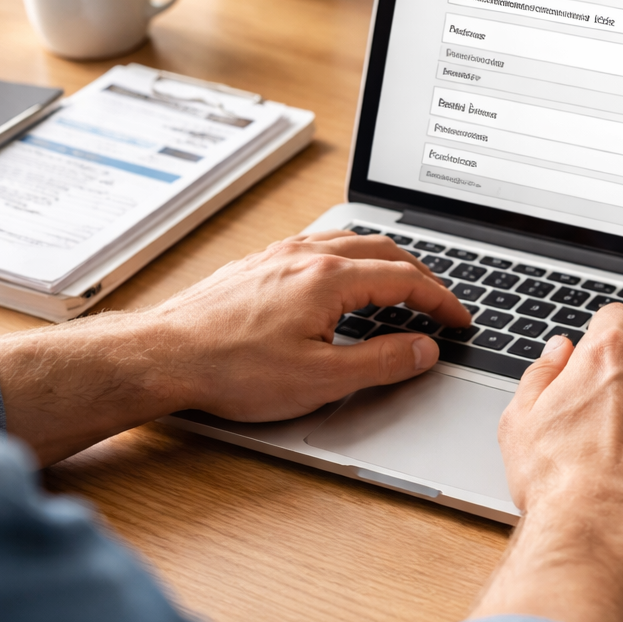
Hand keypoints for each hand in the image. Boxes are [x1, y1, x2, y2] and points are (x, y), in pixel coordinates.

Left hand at [152, 231, 469, 420]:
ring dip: (387, 261)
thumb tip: (424, 349)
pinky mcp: (259, 264)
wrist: (162, 356)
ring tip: (402, 286)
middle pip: (383, 250)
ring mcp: (280, 255)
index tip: (459, 319)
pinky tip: (344, 280)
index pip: (405, 279)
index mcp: (329, 278)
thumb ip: (382, 361)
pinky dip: (351, 259)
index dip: (440, 300)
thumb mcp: (322, 379)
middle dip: (421, 275)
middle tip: (440, 303)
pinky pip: (320, 246)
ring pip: (350, 242)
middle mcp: (306, 255)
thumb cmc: (233, 369)